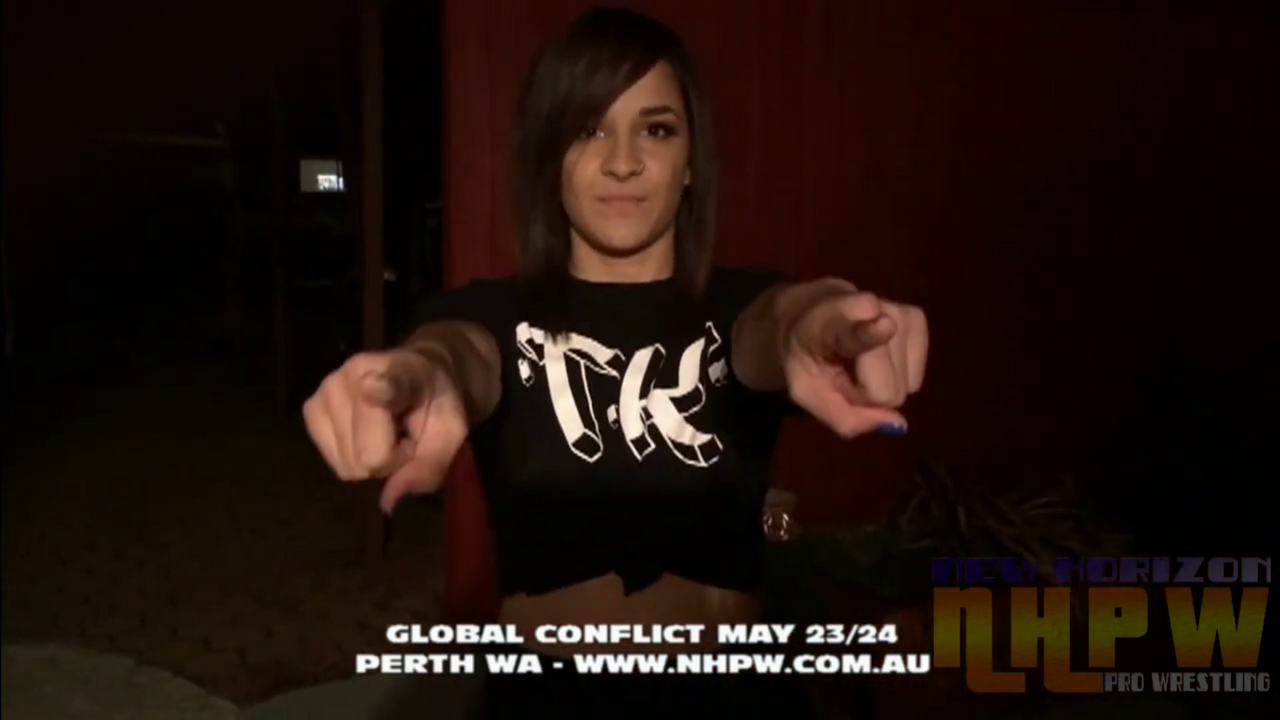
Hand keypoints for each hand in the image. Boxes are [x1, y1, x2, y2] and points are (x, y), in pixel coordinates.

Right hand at [302, 350, 468, 511]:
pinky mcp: (311, 408)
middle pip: (366, 456)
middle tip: (404, 436)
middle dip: (390, 459)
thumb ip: (429, 465)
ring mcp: (325, 390)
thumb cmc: (437, 404)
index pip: (386, 385)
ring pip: (347, 464)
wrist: (421, 377)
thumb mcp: (451, 435)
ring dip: (372, 459)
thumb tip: (388, 502)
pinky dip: (353, 458)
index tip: (372, 388)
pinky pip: (334, 463)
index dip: (381, 391)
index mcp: (400, 372)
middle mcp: (353, 375)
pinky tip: (366, 434)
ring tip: (387, 432)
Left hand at [783, 290, 927, 437]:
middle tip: (845, 372)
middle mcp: (871, 309)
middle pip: (888, 388)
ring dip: (881, 383)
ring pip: (905, 385)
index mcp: (830, 324)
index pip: (856, 332)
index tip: (885, 326)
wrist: (810, 314)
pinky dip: (897, 377)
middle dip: (868, 393)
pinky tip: (876, 358)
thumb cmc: (806, 357)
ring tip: (857, 361)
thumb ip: (844, 417)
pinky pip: (916, 379)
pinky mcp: (917, 318)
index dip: (871, 333)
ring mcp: (899, 311)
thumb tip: (897, 424)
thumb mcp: (807, 394)